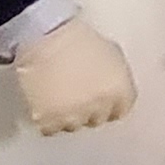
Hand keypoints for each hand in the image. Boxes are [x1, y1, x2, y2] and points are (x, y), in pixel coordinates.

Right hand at [10, 16, 136, 133]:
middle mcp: (99, 107)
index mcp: (119, 91)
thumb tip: (114, 89)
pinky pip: (49, 128)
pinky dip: (46, 118)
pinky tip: (44, 100)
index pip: (120, 110)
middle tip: (75, 91)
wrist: (43, 36)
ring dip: (66, 114)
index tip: (99, 97)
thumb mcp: (112, 53)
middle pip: (96, 119)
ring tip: (57, 91)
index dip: (109, 103)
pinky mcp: (48, 122)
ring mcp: (73, 117)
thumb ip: (118, 77)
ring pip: (72, 126)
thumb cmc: (75, 38)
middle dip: (88, 108)